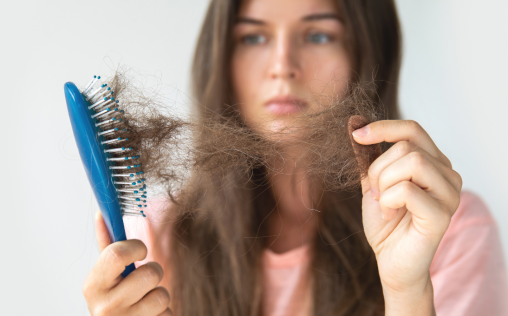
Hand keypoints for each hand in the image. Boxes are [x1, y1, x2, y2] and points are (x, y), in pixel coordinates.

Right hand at [82, 212, 171, 315]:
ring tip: (146, 300)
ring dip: (160, 295)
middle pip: (150, 273)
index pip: (116, 254)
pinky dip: (163, 314)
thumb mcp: (106, 276)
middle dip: (154, 272)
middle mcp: (104, 307)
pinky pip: (168, 314)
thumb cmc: (114, 300)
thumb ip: (107, 246)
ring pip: (162, 295)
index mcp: (92, 286)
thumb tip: (101, 214)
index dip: (135, 247)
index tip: (140, 251)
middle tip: (144, 281)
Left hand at [352, 120, 461, 314]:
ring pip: (411, 162)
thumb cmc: (386, 221)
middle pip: (407, 146)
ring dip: (384, 183)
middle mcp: (448, 174)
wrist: (391, 259)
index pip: (413, 129)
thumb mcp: (373, 182)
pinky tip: (390, 215)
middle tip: (376, 193)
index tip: (357, 135)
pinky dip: (388, 201)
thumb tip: (355, 122)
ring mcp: (449, 194)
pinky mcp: (442, 214)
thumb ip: (369, 155)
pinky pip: (407, 190)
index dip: (383, 128)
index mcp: (434, 163)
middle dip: (378, 168)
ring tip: (384, 204)